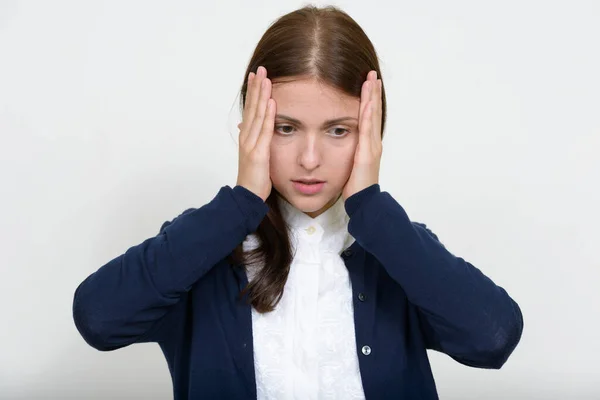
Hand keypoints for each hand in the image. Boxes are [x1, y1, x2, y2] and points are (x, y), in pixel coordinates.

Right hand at [236, 66, 275, 201]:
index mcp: (246, 136)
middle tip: (260, 69)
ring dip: (261, 96)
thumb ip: (256, 140)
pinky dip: (268, 115)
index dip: (253, 91)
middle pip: (251, 107)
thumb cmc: (254, 177)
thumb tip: (255, 129)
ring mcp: (251, 144)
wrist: (247, 195)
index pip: (250, 109)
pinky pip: (264, 131)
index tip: (257, 76)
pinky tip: (271, 102)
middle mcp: (246, 136)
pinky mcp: (258, 153)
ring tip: (265, 79)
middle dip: (256, 87)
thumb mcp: (255, 155)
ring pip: (257, 115)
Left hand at [342, 70, 382, 200]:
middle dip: (373, 92)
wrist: (363, 202)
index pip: (368, 116)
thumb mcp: (349, 164)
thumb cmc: (354, 187)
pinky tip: (368, 102)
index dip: (369, 99)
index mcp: (367, 144)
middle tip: (372, 73)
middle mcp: (372, 142)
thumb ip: (346, 152)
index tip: (367, 82)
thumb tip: (338, 144)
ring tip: (372, 80)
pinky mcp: (367, 154)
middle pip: (373, 111)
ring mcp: (372, 147)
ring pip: (372, 117)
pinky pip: (368, 130)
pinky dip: (369, 115)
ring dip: (372, 97)